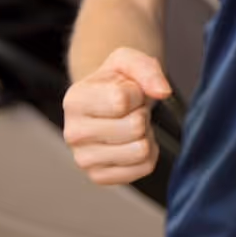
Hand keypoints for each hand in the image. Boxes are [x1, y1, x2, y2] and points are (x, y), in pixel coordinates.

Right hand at [62, 47, 169, 185]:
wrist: (108, 103)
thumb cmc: (117, 81)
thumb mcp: (128, 60)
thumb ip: (147, 68)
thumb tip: (163, 92)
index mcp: (74, 100)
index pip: (122, 100)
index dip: (137, 92)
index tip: (129, 90)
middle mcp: (72, 134)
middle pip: (134, 127)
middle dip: (142, 114)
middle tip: (131, 110)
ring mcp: (84, 159)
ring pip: (141, 150)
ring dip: (146, 134)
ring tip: (131, 124)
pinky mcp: (99, 177)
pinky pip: (144, 167)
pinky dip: (149, 152)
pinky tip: (132, 141)